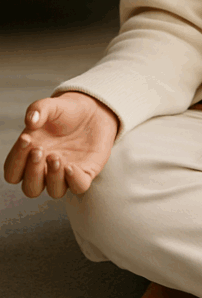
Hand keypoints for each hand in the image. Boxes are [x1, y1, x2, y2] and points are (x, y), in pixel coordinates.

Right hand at [3, 92, 118, 198]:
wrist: (92, 110)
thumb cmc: (65, 111)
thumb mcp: (50, 106)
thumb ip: (38, 109)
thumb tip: (30, 120)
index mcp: (29, 157)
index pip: (13, 173)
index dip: (16, 161)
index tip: (27, 138)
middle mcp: (46, 170)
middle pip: (31, 188)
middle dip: (33, 172)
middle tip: (39, 150)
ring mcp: (66, 173)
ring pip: (55, 191)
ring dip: (53, 178)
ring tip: (56, 156)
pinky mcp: (86, 172)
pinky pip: (79, 187)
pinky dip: (74, 180)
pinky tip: (71, 166)